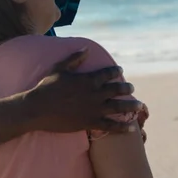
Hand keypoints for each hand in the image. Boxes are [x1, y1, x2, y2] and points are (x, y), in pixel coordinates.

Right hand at [26, 48, 144, 133]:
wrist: (37, 109)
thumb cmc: (46, 87)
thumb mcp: (59, 69)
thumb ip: (74, 59)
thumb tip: (86, 48)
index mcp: (88, 79)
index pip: (107, 73)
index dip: (115, 70)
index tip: (120, 69)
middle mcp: (94, 94)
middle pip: (117, 90)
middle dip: (126, 88)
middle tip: (131, 88)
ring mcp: (94, 109)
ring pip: (118, 107)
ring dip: (131, 106)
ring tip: (140, 105)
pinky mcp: (90, 123)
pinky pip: (110, 126)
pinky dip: (122, 128)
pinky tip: (131, 129)